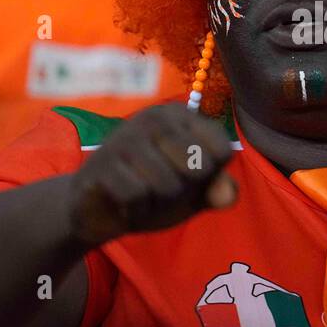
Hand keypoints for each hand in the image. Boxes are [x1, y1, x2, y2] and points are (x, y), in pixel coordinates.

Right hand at [65, 103, 237, 245]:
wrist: (97, 210)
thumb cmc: (153, 192)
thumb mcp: (193, 192)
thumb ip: (217, 190)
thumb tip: (229, 194)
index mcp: (182, 116)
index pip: (223, 151)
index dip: (209, 177)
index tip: (185, 175)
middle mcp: (156, 116)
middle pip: (198, 169)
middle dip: (183, 192)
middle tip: (159, 187)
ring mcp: (127, 136)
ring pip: (168, 186)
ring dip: (158, 204)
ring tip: (141, 194)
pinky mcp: (103, 161)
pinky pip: (138, 196)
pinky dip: (135, 210)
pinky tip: (123, 202)